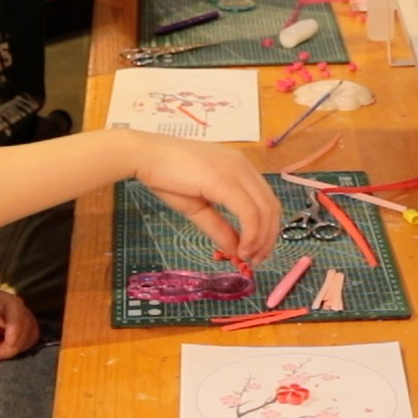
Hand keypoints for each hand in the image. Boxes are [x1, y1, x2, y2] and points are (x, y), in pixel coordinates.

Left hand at [0, 289, 40, 361]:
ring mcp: (15, 315)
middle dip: (15, 342)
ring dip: (18, 346)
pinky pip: (30, 337)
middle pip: (25, 320)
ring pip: (32, 330)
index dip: (16, 324)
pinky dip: (21, 348)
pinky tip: (3, 351)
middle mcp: (7, 303)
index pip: (13, 305)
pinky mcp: (20, 327)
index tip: (9, 344)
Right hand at [126, 132, 281, 263]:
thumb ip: (220, 227)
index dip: (268, 230)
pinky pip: (248, 212)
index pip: (267, 200)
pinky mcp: (224, 180)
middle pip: (272, 206)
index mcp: (240, 167)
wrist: (144, 156)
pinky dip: (250, 234)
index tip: (256, 252)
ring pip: (265, 210)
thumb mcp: (198, 207)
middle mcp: (243, 166)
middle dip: (269, 238)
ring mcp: (236, 171)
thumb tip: (236, 251)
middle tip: (256, 260)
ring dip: (261, 239)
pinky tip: (240, 249)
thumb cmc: (166, 177)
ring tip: (246, 257)